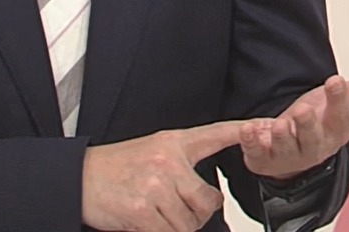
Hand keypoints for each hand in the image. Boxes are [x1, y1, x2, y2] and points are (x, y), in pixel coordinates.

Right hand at [81, 121, 247, 231]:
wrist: (79, 177)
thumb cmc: (115, 168)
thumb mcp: (152, 151)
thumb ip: (181, 166)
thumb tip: (207, 197)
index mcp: (174, 143)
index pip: (216, 133)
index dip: (245, 130)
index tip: (269, 125)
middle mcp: (168, 161)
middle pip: (207, 201)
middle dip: (197, 215)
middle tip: (177, 211)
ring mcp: (155, 186)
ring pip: (189, 223)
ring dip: (176, 227)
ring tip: (156, 215)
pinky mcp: (141, 211)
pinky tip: (145, 222)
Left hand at [238, 72, 348, 180]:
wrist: (295, 144)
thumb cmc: (322, 119)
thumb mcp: (347, 101)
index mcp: (336, 129)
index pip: (341, 115)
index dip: (340, 99)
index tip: (336, 81)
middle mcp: (314, 144)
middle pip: (313, 137)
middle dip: (308, 125)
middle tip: (303, 110)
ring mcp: (288, 153)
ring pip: (286, 147)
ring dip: (281, 136)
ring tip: (277, 125)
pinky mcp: (264, 157)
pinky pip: (256, 152)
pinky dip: (251, 141)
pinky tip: (248, 129)